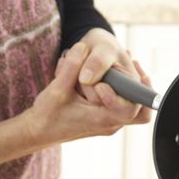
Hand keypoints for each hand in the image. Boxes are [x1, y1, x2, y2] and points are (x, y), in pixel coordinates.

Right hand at [25, 42, 151, 148]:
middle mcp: (110, 124)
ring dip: (128, 88)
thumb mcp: (56, 89)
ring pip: (133, 107)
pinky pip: (122, 106)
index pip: (131, 109)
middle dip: (136, 86)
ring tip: (116, 68)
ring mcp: (109, 123)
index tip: (103, 82)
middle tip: (132, 65)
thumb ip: (71, 67)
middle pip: (140, 109)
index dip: (123, 92)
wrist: (38, 132)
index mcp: (102, 119)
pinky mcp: (104, 118)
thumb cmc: (47, 115)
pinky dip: (119, 91)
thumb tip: (83, 47)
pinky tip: (106, 76)